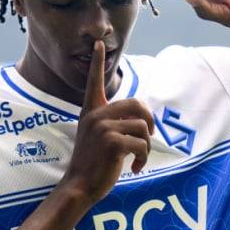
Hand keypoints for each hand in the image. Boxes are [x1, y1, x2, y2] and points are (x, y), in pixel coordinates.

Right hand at [61, 40, 153, 204]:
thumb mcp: (99, 138)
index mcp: (91, 112)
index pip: (94, 82)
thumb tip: (142, 120)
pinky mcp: (112, 143)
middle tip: (148, 138)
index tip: (97, 43)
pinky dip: (143, 158)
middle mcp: (96, 116)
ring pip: (142, 127)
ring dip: (146, 146)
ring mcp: (103, 128)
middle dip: (150, 122)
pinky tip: (134, 168)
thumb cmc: (92, 165)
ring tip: (137, 159)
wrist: (80, 186)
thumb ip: (113, 124)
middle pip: (138, 105)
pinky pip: (141, 144)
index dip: (96, 62)